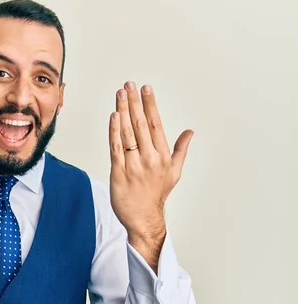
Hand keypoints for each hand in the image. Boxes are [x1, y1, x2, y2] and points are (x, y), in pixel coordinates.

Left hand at [108, 82, 192, 267]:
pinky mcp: (118, 172)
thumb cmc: (157, 194)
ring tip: (120, 94)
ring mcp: (133, 165)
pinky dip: (114, 131)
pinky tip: (113, 116)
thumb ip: (181, 150)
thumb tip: (190, 132)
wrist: (143, 218)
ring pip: (127, 133)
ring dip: (123, 111)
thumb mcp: (174, 172)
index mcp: (163, 157)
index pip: (156, 125)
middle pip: (141, 125)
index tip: (146, 89)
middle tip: (129, 84)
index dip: (151, 105)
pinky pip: (115, 148)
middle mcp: (150, 159)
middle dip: (134, 102)